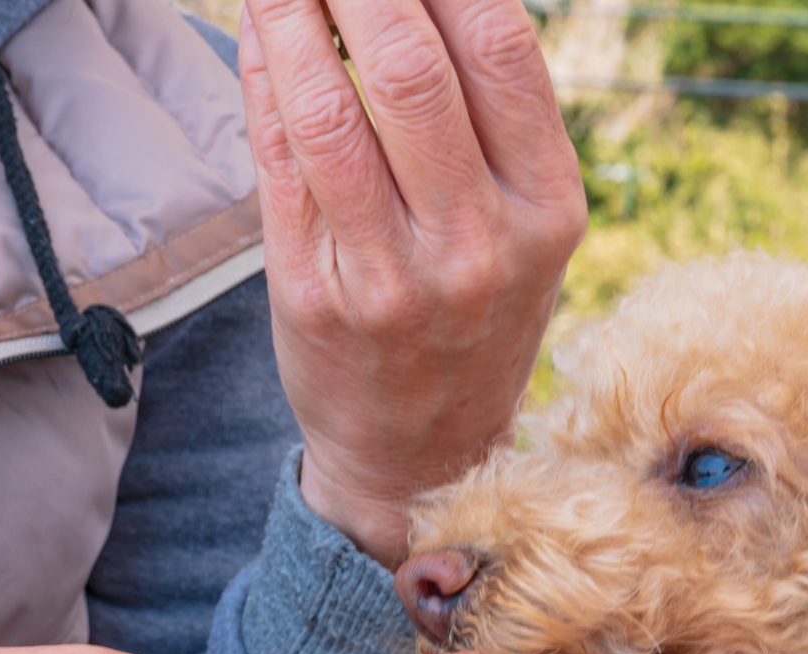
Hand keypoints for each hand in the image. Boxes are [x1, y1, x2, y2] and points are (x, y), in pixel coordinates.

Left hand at [240, 0, 587, 565]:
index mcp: (548, 209)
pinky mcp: (314, 293)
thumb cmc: (476, 318)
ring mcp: (392, 275)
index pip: (500, 44)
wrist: (423, 455)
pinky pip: (278, 159)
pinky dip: (261, 74)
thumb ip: (494, 117)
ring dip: (291, 11)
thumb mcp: (526, 228)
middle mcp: (478, 243)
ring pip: (327, 106)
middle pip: (408, 65)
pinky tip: (259, 26)